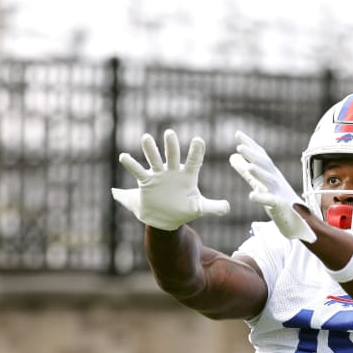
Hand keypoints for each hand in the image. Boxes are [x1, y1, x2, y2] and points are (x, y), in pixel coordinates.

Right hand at [111, 129, 229, 230]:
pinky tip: (124, 156)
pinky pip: (138, 172)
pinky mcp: (146, 182)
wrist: (164, 219)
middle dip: (171, 145)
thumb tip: (228, 207)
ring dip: (150, 150)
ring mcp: (159, 175)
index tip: (197, 140)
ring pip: (154, 159)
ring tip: (146, 137)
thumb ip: (214, 207)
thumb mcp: (199, 208)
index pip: (194, 161)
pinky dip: (132, 165)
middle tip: (169, 133)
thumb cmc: (184, 210)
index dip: (196, 152)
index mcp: (188, 176)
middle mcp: (173, 171)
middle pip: (172, 156)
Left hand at [229, 131, 315, 242]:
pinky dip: (263, 198)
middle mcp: (276, 180)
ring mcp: (280, 193)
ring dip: (260, 173)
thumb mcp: (260, 183)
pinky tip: (252, 196)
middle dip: (253, 155)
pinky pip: (272, 202)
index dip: (250, 145)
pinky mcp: (281, 208)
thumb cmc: (279, 200)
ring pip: (270, 181)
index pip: (260, 156)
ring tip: (249, 167)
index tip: (238, 133)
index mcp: (271, 173)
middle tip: (240, 146)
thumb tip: (232, 156)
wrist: (300, 223)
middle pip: (265, 165)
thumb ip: (246, 171)